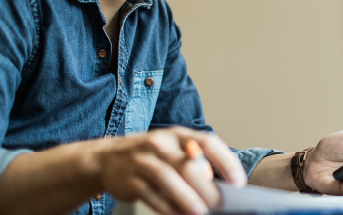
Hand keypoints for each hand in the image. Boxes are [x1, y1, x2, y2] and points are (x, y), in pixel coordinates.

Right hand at [90, 127, 245, 214]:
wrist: (105, 159)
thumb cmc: (148, 156)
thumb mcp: (171, 150)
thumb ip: (194, 161)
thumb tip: (222, 186)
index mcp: (177, 134)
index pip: (207, 142)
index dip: (225, 161)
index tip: (237, 181)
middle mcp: (160, 143)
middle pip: (188, 164)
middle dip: (207, 187)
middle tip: (221, 204)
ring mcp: (143, 160)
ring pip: (168, 178)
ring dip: (187, 198)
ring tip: (201, 213)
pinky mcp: (130, 179)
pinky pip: (151, 195)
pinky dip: (166, 207)